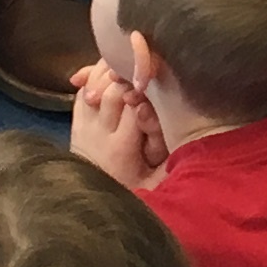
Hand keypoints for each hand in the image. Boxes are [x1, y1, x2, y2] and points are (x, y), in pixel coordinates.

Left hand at [69, 61, 167, 191]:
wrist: (87, 201)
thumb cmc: (127, 191)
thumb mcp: (153, 184)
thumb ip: (170, 164)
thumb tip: (190, 143)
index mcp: (122, 148)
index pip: (135, 109)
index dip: (145, 94)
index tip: (151, 87)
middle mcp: (100, 133)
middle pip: (113, 92)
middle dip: (127, 76)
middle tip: (140, 70)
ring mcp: (84, 126)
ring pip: (93, 86)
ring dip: (108, 72)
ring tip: (124, 65)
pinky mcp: (76, 122)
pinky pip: (81, 90)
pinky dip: (91, 77)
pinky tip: (104, 71)